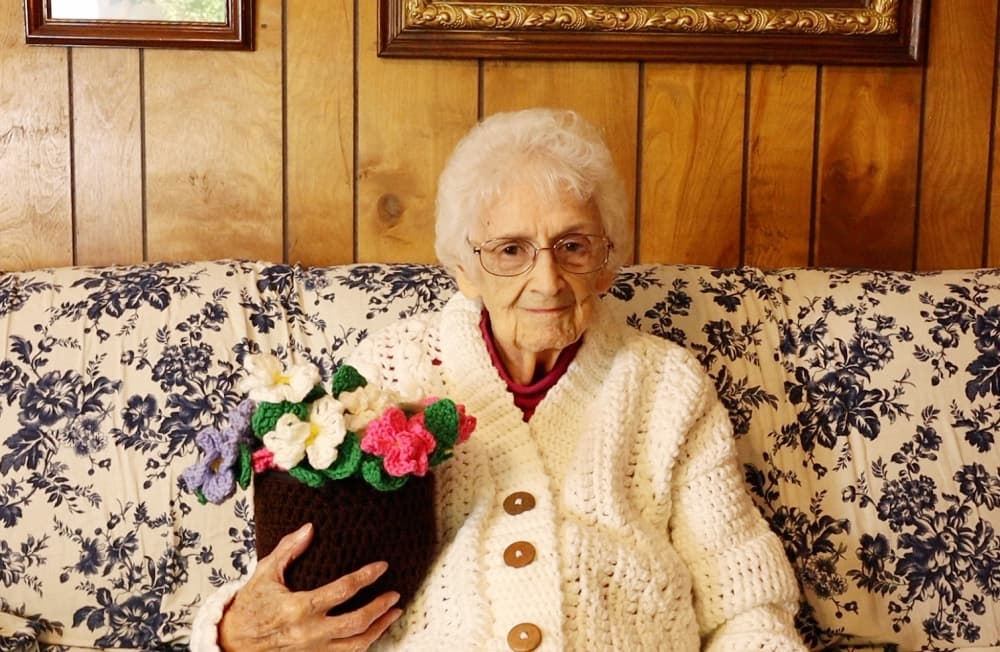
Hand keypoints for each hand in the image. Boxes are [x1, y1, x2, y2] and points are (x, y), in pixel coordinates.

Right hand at [219, 523, 402, 650]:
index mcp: (299, 608)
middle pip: (356, 622)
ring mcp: (313, 650)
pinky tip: (374, 631)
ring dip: (379, 628)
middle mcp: (309, 632)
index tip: (381, 567)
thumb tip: (310, 528)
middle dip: (380, 607)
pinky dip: (364, 643)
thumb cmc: (249, 608)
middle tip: (395, 594)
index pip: (343, 591)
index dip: (366, 577)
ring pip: (356, 644)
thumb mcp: (265, 573)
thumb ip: (288, 549)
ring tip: (393, 613)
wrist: (232, 643)